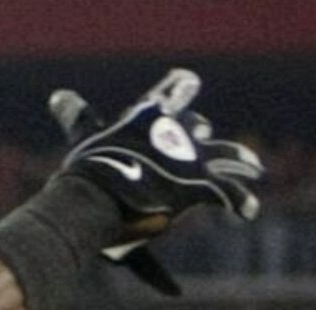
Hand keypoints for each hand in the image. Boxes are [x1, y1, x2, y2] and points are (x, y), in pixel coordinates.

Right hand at [45, 70, 264, 296]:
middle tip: (207, 133)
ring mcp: (190, 158)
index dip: (180, 96)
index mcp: (149, 115)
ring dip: (241, 160)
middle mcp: (176, 132)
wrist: (95, 198)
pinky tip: (249, 213)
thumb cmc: (85, 170)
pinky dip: (240, 203)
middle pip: (198, 129)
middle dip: (202, 133)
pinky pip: (227, 195)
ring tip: (255, 167)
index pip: (171, 97)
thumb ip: (78, 115)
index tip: (187, 90)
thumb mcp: (83, 136)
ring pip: (225, 157)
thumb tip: (60, 95)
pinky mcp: (198, 186)